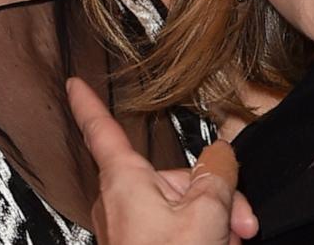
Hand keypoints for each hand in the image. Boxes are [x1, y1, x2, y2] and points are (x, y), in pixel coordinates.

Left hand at [66, 77, 257, 244]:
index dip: (87, 104)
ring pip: (181, 207)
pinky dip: (201, 239)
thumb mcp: (207, 214)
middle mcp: (121, 202)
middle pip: (173, 177)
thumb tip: (222, 155)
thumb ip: (217, 174)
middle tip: (240, 224)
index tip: (72, 83)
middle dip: (214, 194)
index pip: (103, 131)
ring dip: (215, 223)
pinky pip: (176, 231)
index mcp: (125, 181)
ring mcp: (129, 230)